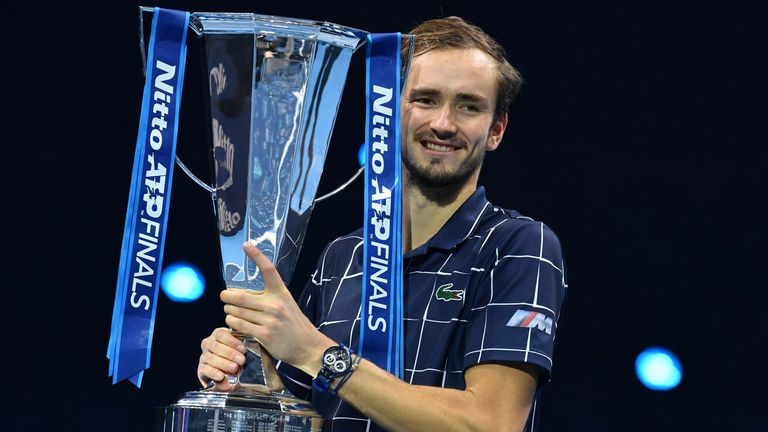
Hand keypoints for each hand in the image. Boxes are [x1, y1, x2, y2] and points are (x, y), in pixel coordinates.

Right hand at [197, 327, 246, 389]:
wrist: (229, 376)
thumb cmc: (237, 358)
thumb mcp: (240, 350)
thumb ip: (241, 347)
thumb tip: (245, 349)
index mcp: (218, 335)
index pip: (221, 334)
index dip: (232, 341)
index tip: (243, 349)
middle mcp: (208, 344)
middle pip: (216, 346)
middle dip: (230, 353)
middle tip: (242, 360)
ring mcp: (204, 357)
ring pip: (211, 358)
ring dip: (224, 363)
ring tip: (234, 368)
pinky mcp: (201, 369)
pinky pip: (205, 370)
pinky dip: (213, 373)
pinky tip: (221, 376)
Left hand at [221, 242, 333, 374]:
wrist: (307, 345)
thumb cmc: (294, 324)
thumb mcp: (286, 304)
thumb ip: (268, 299)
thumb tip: (241, 295)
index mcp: (281, 293)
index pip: (268, 270)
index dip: (257, 256)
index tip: (246, 244)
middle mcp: (275, 304)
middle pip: (240, 297)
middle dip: (226, 296)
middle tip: (224, 297)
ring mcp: (269, 320)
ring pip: (237, 312)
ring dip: (228, 312)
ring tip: (230, 313)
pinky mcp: (264, 334)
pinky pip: (239, 325)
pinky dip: (232, 323)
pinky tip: (233, 323)